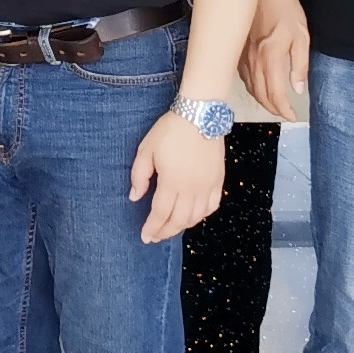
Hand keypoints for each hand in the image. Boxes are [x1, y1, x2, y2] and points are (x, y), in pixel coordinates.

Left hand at [131, 107, 225, 243]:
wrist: (200, 115)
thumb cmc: (171, 130)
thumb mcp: (146, 149)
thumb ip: (140, 175)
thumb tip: (135, 197)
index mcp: (172, 181)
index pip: (160, 213)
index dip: (152, 227)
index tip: (145, 236)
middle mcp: (192, 188)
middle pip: (179, 220)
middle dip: (165, 232)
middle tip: (155, 237)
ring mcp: (207, 185)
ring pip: (196, 217)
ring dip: (182, 227)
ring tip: (171, 228)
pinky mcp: (218, 180)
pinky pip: (212, 206)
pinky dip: (202, 216)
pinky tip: (193, 216)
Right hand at [247, 0, 312, 124]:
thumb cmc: (284, 9)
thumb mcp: (302, 36)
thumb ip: (300, 65)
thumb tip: (298, 88)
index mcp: (270, 58)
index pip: (276, 95)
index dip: (284, 110)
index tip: (293, 116)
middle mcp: (253, 60)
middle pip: (260, 96)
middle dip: (273, 109)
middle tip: (285, 113)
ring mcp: (242, 56)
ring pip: (250, 88)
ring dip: (262, 100)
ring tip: (274, 104)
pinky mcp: (237, 51)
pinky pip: (242, 77)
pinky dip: (252, 88)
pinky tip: (258, 86)